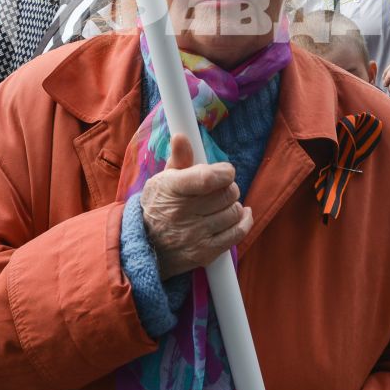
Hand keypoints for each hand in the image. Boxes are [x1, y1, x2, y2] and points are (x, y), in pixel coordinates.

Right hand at [141, 136, 248, 279]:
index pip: (208, 178)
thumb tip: (182, 137)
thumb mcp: (162, 180)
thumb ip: (179, 159)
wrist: (146, 247)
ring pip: (234, 212)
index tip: (225, 171)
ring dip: (233, 205)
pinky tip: (240, 214)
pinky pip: (238, 233)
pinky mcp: (206, 253)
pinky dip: (244, 221)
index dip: (224, 172)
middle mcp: (182, 213)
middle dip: (228, 187)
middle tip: (220, 188)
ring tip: (221, 204)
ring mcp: (195, 236)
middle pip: (227, 194)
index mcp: (171, 190)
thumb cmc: (158, 206)